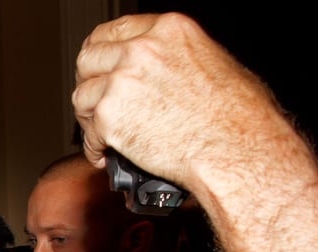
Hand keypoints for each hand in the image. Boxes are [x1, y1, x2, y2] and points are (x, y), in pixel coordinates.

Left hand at [72, 13, 283, 195]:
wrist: (234, 147)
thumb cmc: (236, 114)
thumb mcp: (211, 61)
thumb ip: (175, 57)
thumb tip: (159, 71)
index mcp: (168, 30)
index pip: (112, 32)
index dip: (98, 52)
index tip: (96, 68)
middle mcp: (141, 50)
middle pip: (89, 61)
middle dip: (89, 83)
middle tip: (95, 104)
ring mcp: (122, 82)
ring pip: (81, 97)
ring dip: (88, 118)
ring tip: (104, 135)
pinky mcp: (110, 117)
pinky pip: (87, 134)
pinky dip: (94, 148)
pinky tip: (107, 155)